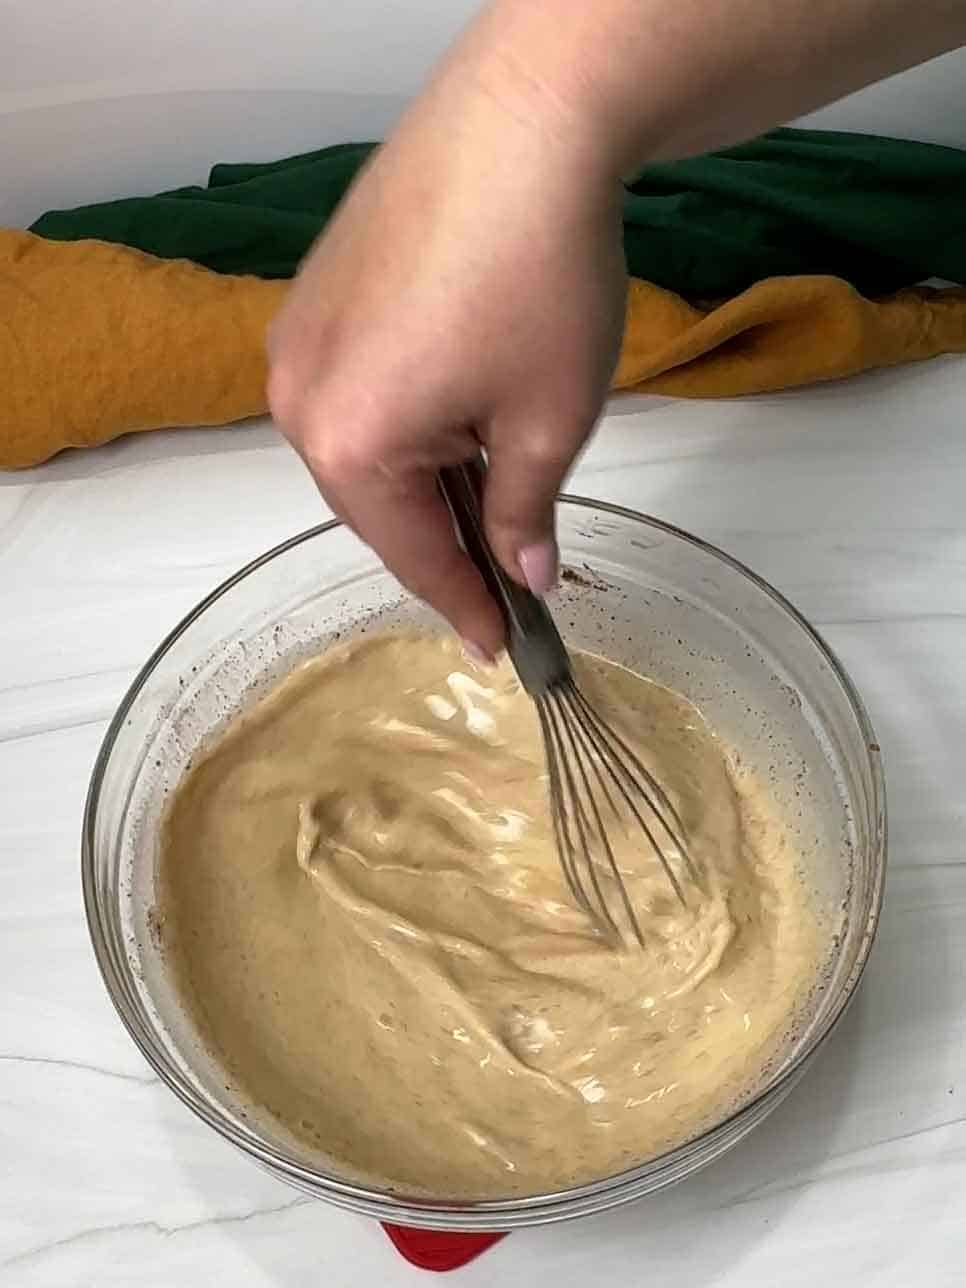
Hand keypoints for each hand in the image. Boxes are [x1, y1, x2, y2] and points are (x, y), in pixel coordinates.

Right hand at [267, 40, 625, 657]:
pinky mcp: (314, 295)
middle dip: (442, 540)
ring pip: (363, 449)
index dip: (465, 607)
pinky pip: (355, 392)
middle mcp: (299, 399)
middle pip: (376, 506)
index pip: (413, 557)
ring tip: (488, 488)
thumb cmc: (542, 281)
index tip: (501, 647)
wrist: (525, 124)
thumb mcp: (550, 422)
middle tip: (504, 574)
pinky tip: (456, 412)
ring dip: (423, 478)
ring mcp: (298, 340)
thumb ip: (525, 515)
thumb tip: (525, 574)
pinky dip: (404, 420)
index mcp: (348, 446)